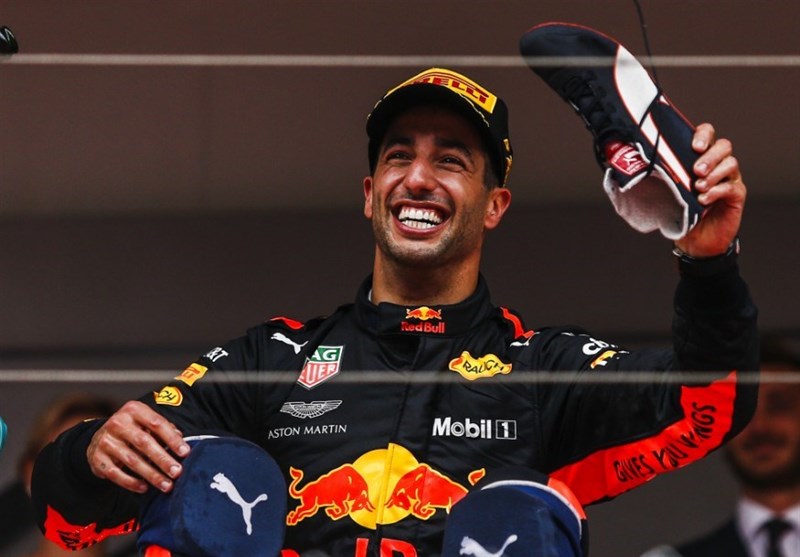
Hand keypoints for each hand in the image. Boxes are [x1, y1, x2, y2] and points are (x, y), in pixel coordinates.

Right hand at [87, 401, 189, 493]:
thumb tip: (181, 439)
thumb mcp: (146, 422)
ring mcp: (106, 440)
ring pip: (132, 461)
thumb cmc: (133, 430)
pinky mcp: (97, 458)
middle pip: (144, 443)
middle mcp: (117, 423)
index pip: (157, 423)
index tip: (185, 453)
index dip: (172, 439)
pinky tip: (145, 488)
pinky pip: (116, 474)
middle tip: (177, 472)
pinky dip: (131, 483)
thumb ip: (164, 429)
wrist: (101, 437)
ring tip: (166, 485)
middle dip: (163, 459)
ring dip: (152, 475)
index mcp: (134, 410)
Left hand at [674, 123, 745, 256]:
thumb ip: (663, 175)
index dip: (703, 135)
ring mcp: (730, 179)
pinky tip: (704, 200)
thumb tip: (642, 163)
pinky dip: (717, 191)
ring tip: (698, 188)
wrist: (696, 240)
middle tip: (696, 171)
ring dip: (714, 174)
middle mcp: (718, 164)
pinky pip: (732, 186)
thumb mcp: (667, 190)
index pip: (707, 134)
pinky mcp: (736, 195)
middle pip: (724, 146)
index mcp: (701, 157)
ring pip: (731, 163)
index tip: (694, 146)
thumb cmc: (680, 211)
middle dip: (710, 156)